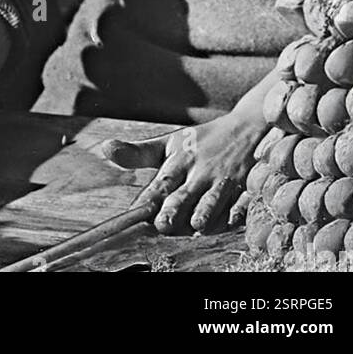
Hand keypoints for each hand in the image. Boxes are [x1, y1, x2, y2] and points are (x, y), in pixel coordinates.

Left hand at [96, 107, 266, 234]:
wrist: (248, 127)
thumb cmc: (202, 141)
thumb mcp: (169, 143)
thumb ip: (138, 153)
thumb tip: (104, 148)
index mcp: (180, 160)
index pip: (161, 183)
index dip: (150, 199)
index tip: (138, 212)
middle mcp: (201, 171)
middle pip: (185, 194)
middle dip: (175, 208)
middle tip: (163, 224)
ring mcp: (225, 180)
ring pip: (214, 200)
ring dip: (206, 212)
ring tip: (197, 226)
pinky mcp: (248, 188)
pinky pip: (244, 203)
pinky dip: (238, 213)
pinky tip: (232, 222)